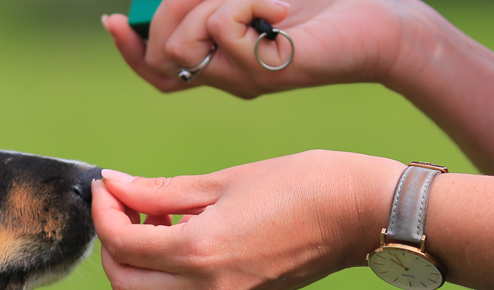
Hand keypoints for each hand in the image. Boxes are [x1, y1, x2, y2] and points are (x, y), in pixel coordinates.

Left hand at [91, 150, 403, 289]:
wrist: (362, 215)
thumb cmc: (301, 185)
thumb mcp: (224, 180)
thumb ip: (160, 190)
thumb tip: (114, 184)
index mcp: (201, 252)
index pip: (121, 244)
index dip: (103, 211)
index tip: (106, 184)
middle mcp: (207, 289)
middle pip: (124, 283)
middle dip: (111, 242)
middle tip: (122, 203)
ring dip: (134, 262)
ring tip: (152, 218)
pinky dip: (161, 274)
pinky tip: (178, 236)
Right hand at [102, 0, 445, 96]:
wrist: (380, 19)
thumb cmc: (318, 3)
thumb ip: (203, 5)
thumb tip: (146, 9)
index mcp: (220, 61)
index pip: (154, 70)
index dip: (128, 50)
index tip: (113, 21)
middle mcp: (228, 77)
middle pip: (162, 54)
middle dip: (173, 10)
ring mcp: (245, 77)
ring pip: (184, 44)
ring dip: (211, 4)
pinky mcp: (265, 70)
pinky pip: (222, 28)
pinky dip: (246, 2)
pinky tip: (280, 8)